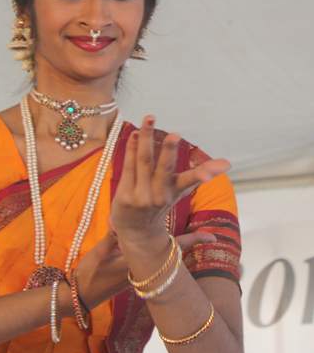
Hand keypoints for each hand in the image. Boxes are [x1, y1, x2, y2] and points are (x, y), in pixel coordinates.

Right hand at [75, 225, 216, 310]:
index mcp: (139, 261)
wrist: (81, 296)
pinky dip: (155, 247)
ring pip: (161, 255)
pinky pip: (150, 258)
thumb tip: (118, 220)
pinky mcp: (132, 272)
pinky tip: (154, 239)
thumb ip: (111, 237)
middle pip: (171, 252)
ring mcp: (138, 271)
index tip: (212, 237)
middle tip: (209, 235)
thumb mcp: (99, 253)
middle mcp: (143, 268)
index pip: (171, 249)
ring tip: (191, 236)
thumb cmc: (91, 275)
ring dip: (173, 245)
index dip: (192, 241)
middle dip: (188, 242)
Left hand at [111, 116, 229, 242]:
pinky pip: (129, 166)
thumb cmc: (159, 208)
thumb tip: (228, 166)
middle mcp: (159, 195)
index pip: (190, 181)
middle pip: (164, 168)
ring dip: (146, 137)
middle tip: (175, 135)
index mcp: (174, 193)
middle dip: (169, 151)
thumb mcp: (180, 192)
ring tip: (149, 117)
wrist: (137, 234)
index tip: (224, 165)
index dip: (204, 173)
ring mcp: (140, 196)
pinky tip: (135, 133)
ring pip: (143, 160)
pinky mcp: (124, 195)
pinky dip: (131, 148)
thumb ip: (200, 176)